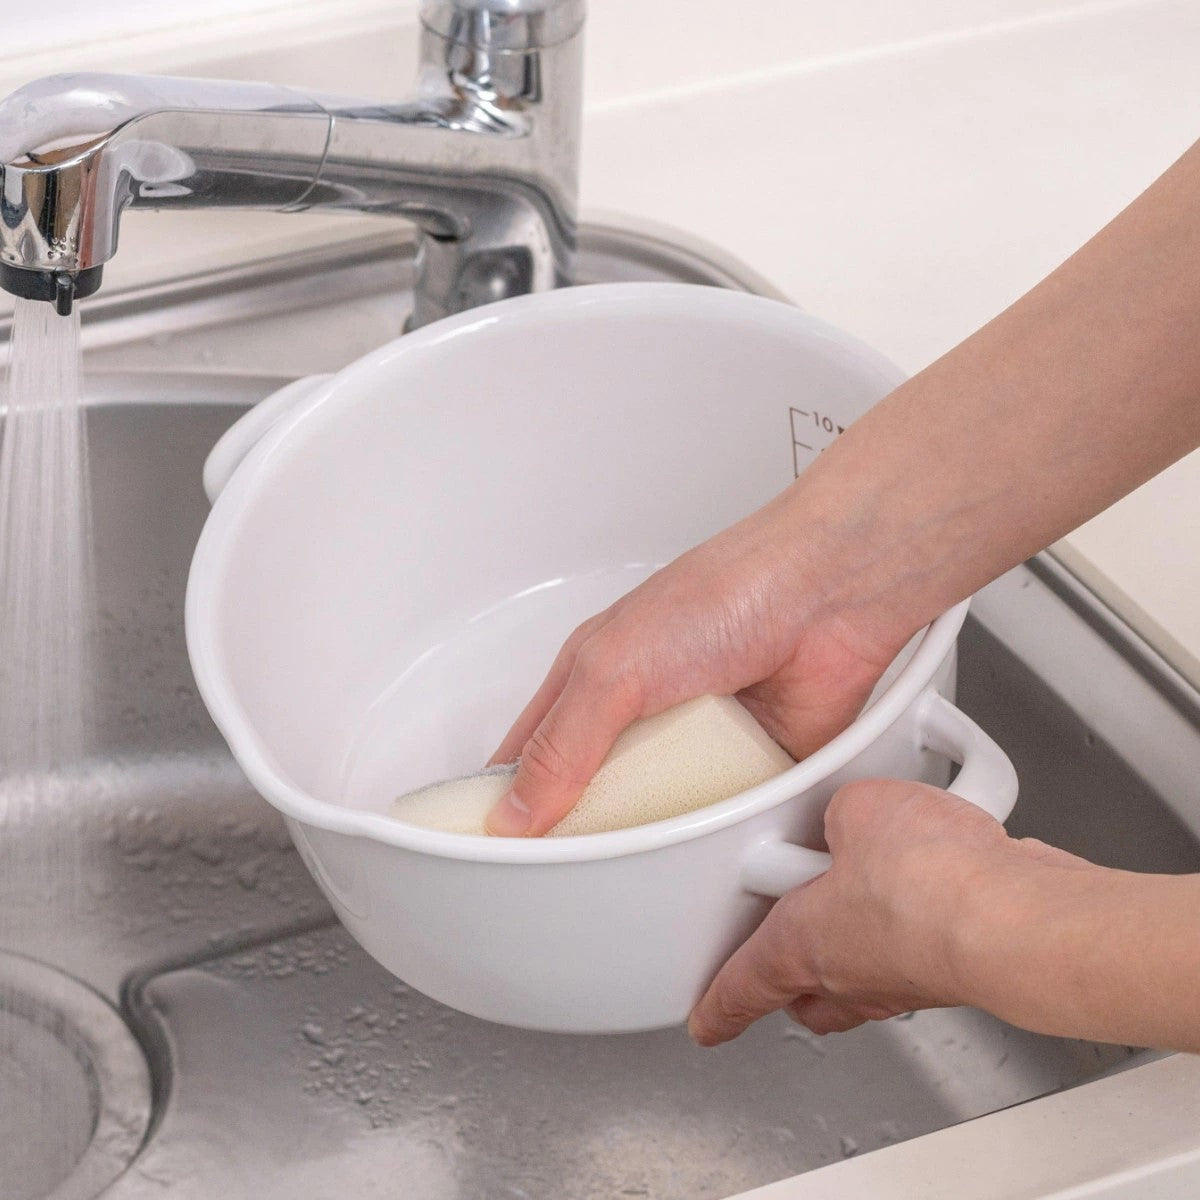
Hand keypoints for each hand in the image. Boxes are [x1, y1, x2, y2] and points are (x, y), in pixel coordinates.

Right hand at [484, 488, 915, 835]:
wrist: (829, 595)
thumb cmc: (727, 591)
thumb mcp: (614, 668)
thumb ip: (562, 744)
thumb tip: (517, 811)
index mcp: (594, 679)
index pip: (532, 754)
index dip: (510, 802)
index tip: (499, 853)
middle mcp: (643, 713)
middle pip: (595, 796)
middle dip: (585, 834)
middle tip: (570, 882)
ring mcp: (697, 743)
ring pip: (659, 817)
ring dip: (654, 839)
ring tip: (639, 876)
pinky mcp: (752, 767)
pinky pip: (723, 821)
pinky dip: (716, 836)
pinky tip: (707, 853)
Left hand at [687, 779, 1085, 1045]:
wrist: (1018, 915)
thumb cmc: (927, 880)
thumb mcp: (855, 809)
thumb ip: (843, 813)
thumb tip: (855, 817)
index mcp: (803, 945)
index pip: (746, 985)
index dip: (719, 1006)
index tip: (705, 1023)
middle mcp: (856, 975)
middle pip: (811, 995)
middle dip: (795, 980)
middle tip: (786, 949)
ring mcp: (911, 979)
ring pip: (870, 977)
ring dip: (862, 941)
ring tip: (864, 887)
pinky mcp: (962, 966)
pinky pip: (927, 948)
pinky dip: (923, 918)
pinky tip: (935, 873)